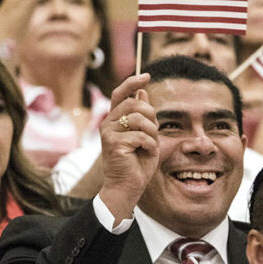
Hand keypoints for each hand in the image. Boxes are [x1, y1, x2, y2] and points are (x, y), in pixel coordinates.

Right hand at [98, 73, 157, 222]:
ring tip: (150, 144)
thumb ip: (143, 117)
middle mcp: (108, 123)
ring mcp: (109, 133)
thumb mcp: (145, 136)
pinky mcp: (113, 144)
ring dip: (152, 131)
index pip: (120, 93)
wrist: (126, 188)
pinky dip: (150, 145)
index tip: (146, 75)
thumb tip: (142, 93)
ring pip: (138, 117)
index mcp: (114, 120)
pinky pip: (140, 136)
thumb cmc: (136, 165)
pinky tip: (145, 153)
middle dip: (151, 115)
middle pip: (134, 103)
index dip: (133, 82)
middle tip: (154, 132)